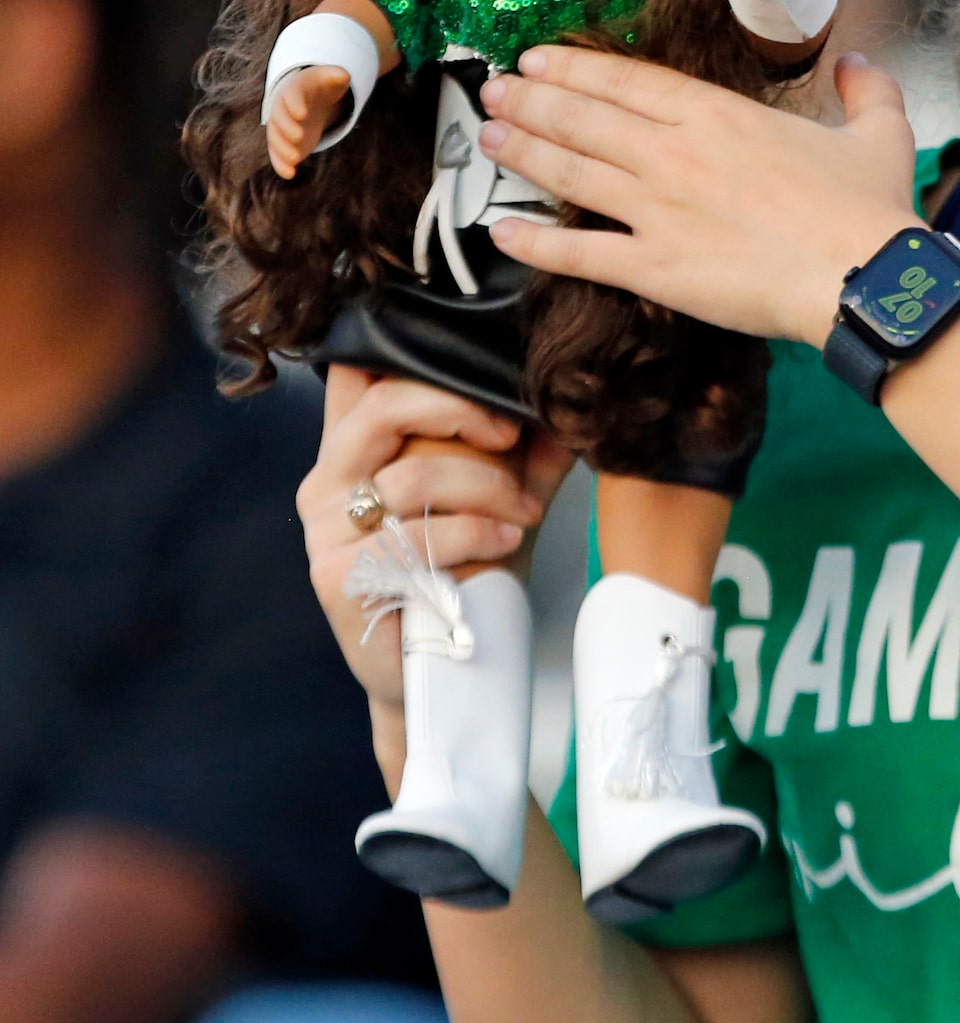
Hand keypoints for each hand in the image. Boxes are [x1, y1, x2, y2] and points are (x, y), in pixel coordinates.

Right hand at [267, 65, 350, 177]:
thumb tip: (343, 75)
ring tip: (295, 159)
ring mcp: (281, 128)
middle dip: (287, 128)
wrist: (310, 99)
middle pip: (279, 119)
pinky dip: (281, 164)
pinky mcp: (285, 143)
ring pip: (276, 139)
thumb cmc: (321, 87)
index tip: (303, 113)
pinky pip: (278, 154)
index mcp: (292, 91)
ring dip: (283, 149)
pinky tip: (290, 174)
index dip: (295, 104)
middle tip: (299, 137)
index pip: (291, 96)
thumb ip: (336, 76)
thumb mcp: (329, 79)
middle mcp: (282, 110)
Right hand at [299, 369, 570, 748]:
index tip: (471, 358)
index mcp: (353, 453)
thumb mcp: (496, 498)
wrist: (440, 673)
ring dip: (487, 488)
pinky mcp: (339, 579)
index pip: (355, 373)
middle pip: (381, 407)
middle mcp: (326, 484)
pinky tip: (505, 540)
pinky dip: (474, 532)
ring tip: (525, 511)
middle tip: (509, 432)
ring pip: (412, 476)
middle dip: (458, 408)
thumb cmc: (465, 574)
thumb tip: (571, 402)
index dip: (404, 349)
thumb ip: (525, 450)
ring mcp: (326, 533)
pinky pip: (415, 537)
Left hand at [476, 48, 916, 346]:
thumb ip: (864, 89)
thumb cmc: (868, 211)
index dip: (575, 68)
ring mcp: (658, 211)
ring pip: (570, 172)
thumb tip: (857, 62)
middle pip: (583, 118)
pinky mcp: (655, 268)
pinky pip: (578, 254)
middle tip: (495, 92)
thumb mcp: (878, 133)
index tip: (539, 60)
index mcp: (718, 116)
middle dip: (531, 101)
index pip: (627, 80)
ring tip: (487, 138)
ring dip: (521, 152)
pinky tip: (501, 231)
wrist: (862, 277)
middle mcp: (674, 154)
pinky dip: (534, 242)